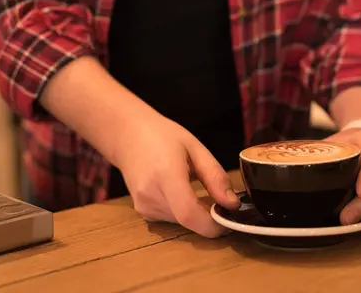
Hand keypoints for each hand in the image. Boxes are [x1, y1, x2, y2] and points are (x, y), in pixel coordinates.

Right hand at [114, 112, 239, 237]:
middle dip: (209, 216)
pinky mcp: (143, 211)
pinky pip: (172, 219)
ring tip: (196, 186)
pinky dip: (184, 210)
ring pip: (182, 222)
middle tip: (220, 198)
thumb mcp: (196, 148)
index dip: (212, 224)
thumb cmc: (162, 136)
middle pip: (189, 220)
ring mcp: (143, 205)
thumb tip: (232, 204)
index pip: (189, 213)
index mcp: (165, 174)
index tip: (229, 219)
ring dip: (197, 212)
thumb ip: (215, 176)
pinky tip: (181, 190)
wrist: (128, 135)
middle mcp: (150, 194)